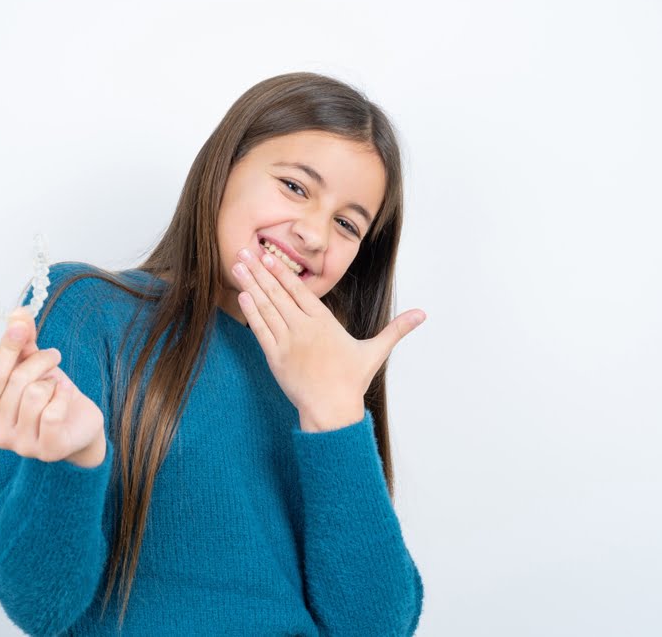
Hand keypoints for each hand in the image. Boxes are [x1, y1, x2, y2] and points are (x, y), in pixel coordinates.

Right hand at [0, 306, 106, 467]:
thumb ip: (21, 342)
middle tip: (53, 356)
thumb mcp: (31, 366)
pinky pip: (53, 412)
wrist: (78, 424)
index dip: (7, 347)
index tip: (20, 323)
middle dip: (40, 361)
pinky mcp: (47, 450)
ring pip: (35, 394)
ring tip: (57, 385)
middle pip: (17, 381)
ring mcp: (21, 446)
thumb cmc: (49, 395)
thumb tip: (19, 313)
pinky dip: (64, 396)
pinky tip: (66, 397)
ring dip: (53, 382)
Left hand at [231, 246, 425, 426]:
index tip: (269, 256)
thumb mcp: (375, 351)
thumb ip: (396, 329)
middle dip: (260, 271)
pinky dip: (250, 312)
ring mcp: (287, 342)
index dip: (283, 272)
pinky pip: (260, 330)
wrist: (332, 410)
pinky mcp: (275, 358)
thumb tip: (423, 314)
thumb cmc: (351, 381)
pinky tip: (242, 296)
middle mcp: (304, 329)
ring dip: (251, 285)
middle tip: (245, 252)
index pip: (300, 291)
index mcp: (324, 323)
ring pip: (266, 308)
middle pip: (279, 294)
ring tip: (238, 267)